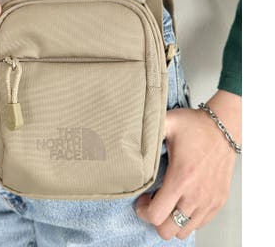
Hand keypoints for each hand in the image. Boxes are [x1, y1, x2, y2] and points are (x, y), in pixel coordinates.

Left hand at [136, 90, 240, 239]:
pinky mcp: (219, 201)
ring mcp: (209, 201)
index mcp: (181, 178)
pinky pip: (200, 224)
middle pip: (169, 230)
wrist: (224, 127)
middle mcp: (196, 195)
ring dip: (172, 221)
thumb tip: (129, 130)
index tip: (142, 199)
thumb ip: (148, 129)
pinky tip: (182, 200)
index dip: (143, 211)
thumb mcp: (168, 122)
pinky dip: (188, 219)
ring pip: (185, 231)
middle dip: (156, 220)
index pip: (157, 215)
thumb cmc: (195, 125)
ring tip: (168, 202)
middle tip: (153, 202)